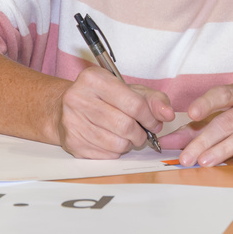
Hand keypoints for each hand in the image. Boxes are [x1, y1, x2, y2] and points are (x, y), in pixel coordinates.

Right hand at [55, 66, 173, 158]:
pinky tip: (111, 140)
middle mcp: (78, 98)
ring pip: (116, 143)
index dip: (150, 117)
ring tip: (126, 136)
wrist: (65, 108)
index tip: (154, 122)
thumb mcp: (129, 90)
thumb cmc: (102, 98)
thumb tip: (167, 113)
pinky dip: (116, 151)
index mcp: (94, 79)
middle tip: (141, 133)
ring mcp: (72, 121)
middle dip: (140, 133)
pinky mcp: (72, 142)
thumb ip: (153, 99)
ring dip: (129, 143)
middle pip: (125, 126)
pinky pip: (106, 155)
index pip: (134, 104)